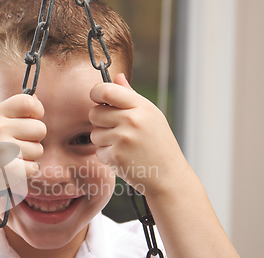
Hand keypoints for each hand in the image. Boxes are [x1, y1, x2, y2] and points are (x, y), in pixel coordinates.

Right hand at [0, 94, 45, 224]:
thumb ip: (9, 110)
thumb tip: (35, 97)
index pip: (29, 102)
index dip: (36, 112)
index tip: (28, 121)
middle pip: (40, 128)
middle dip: (32, 140)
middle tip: (13, 148)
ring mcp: (1, 149)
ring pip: (39, 150)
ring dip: (28, 158)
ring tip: (9, 160)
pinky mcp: (8, 170)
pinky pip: (34, 168)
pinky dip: (26, 173)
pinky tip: (11, 172)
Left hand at [89, 73, 187, 195]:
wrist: (169, 175)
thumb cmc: (159, 143)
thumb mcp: (150, 116)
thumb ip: (130, 96)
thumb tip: (117, 77)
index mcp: (141, 106)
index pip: (106, 90)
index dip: (96, 93)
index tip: (98, 99)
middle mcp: (131, 120)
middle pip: (94, 113)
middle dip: (99, 121)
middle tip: (115, 129)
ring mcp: (123, 138)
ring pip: (94, 134)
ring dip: (104, 141)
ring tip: (123, 145)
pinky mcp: (116, 156)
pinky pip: (98, 151)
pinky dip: (107, 156)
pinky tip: (124, 157)